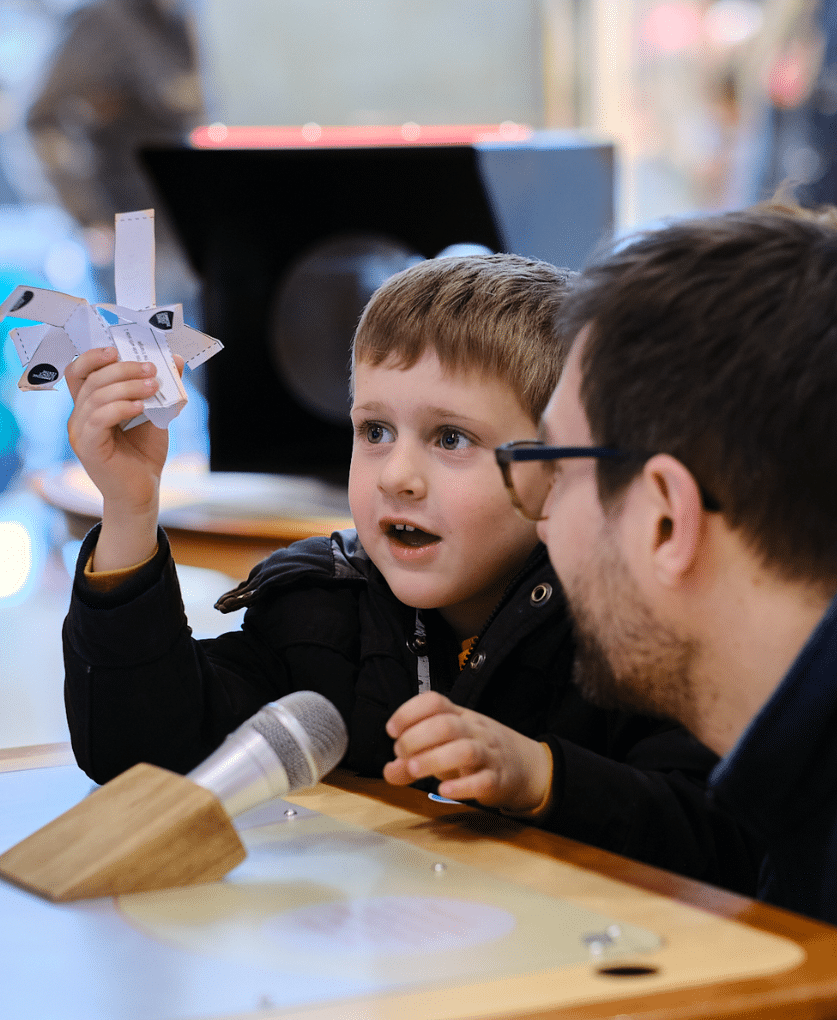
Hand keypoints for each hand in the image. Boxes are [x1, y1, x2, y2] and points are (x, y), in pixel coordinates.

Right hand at [66, 347, 180, 568]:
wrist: (143, 491)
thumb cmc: (144, 453)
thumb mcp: (156, 414)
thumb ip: (161, 388)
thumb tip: (176, 359)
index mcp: (90, 404)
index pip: (80, 371)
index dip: (94, 356)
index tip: (120, 348)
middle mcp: (80, 415)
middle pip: (90, 378)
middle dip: (122, 368)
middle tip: (151, 368)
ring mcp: (81, 431)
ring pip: (96, 395)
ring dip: (127, 386)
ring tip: (153, 386)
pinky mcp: (88, 447)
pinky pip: (99, 418)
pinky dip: (121, 407)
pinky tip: (141, 406)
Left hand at [383, 691, 552, 813]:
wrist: (528, 767)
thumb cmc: (480, 752)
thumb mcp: (447, 747)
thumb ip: (415, 758)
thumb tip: (389, 769)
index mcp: (459, 716)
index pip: (435, 701)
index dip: (409, 712)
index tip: (392, 730)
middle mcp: (474, 730)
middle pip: (445, 725)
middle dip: (415, 739)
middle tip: (402, 755)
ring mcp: (488, 754)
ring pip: (463, 750)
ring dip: (433, 760)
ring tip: (413, 770)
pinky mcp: (497, 780)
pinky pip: (481, 781)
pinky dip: (460, 786)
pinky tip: (443, 790)